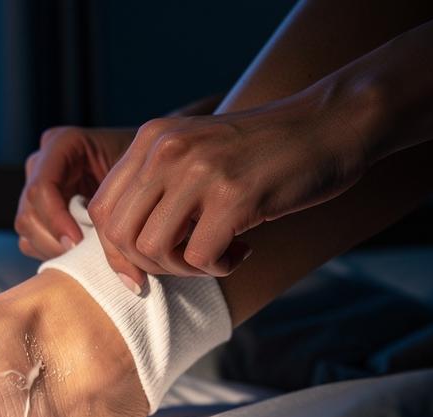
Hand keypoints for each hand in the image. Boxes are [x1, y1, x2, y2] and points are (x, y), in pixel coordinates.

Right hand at [15, 126, 135, 259]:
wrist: (152, 169)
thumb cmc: (148, 166)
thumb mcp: (138, 174)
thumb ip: (119, 199)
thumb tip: (108, 242)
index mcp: (62, 143)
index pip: (42, 187)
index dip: (56, 219)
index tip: (79, 242)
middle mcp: (41, 163)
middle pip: (29, 211)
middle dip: (54, 239)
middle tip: (85, 256)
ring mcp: (36, 188)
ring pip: (27, 228)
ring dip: (54, 248)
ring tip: (87, 254)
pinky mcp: (37, 212)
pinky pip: (30, 240)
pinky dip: (52, 252)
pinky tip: (80, 252)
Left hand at [88, 92, 369, 288]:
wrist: (331, 124)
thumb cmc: (263, 151)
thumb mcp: (196, 154)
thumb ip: (157, 188)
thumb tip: (124, 256)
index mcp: (151, 140)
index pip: (102, 209)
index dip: (114, 253)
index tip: (140, 275)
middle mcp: (167, 150)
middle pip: (121, 234)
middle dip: (151, 265)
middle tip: (188, 262)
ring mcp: (199, 171)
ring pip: (154, 249)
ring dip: (184, 269)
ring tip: (216, 256)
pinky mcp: (234, 196)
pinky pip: (200, 258)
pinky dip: (218, 268)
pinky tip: (241, 251)